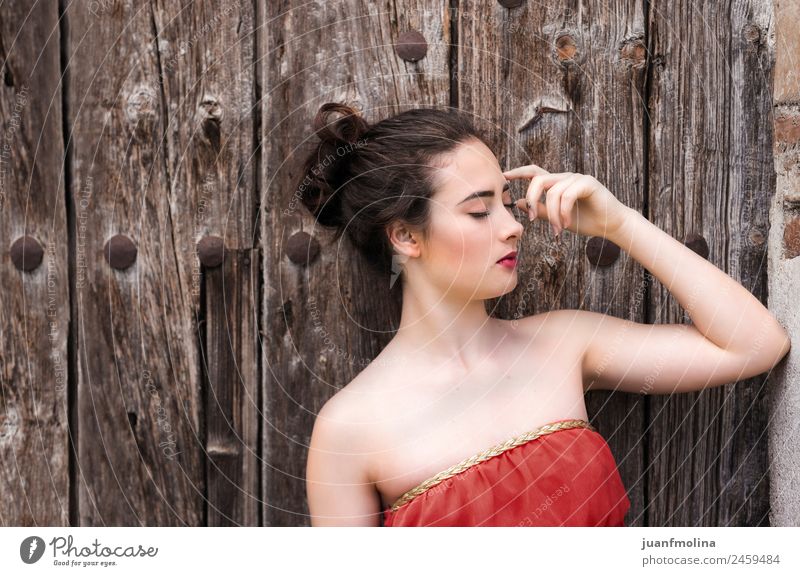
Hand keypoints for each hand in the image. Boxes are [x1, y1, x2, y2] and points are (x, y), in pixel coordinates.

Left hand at [503, 164, 630, 239]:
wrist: (611, 225)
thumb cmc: (586, 221)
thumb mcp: (557, 218)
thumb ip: (540, 210)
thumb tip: (520, 203)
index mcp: (557, 184)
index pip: (534, 172)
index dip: (518, 172)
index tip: (504, 176)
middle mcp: (565, 178)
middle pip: (538, 180)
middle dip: (532, 199)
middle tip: (532, 219)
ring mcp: (577, 178)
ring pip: (553, 192)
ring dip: (552, 215)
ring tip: (557, 229)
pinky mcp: (588, 183)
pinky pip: (567, 195)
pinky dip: (564, 212)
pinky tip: (566, 224)